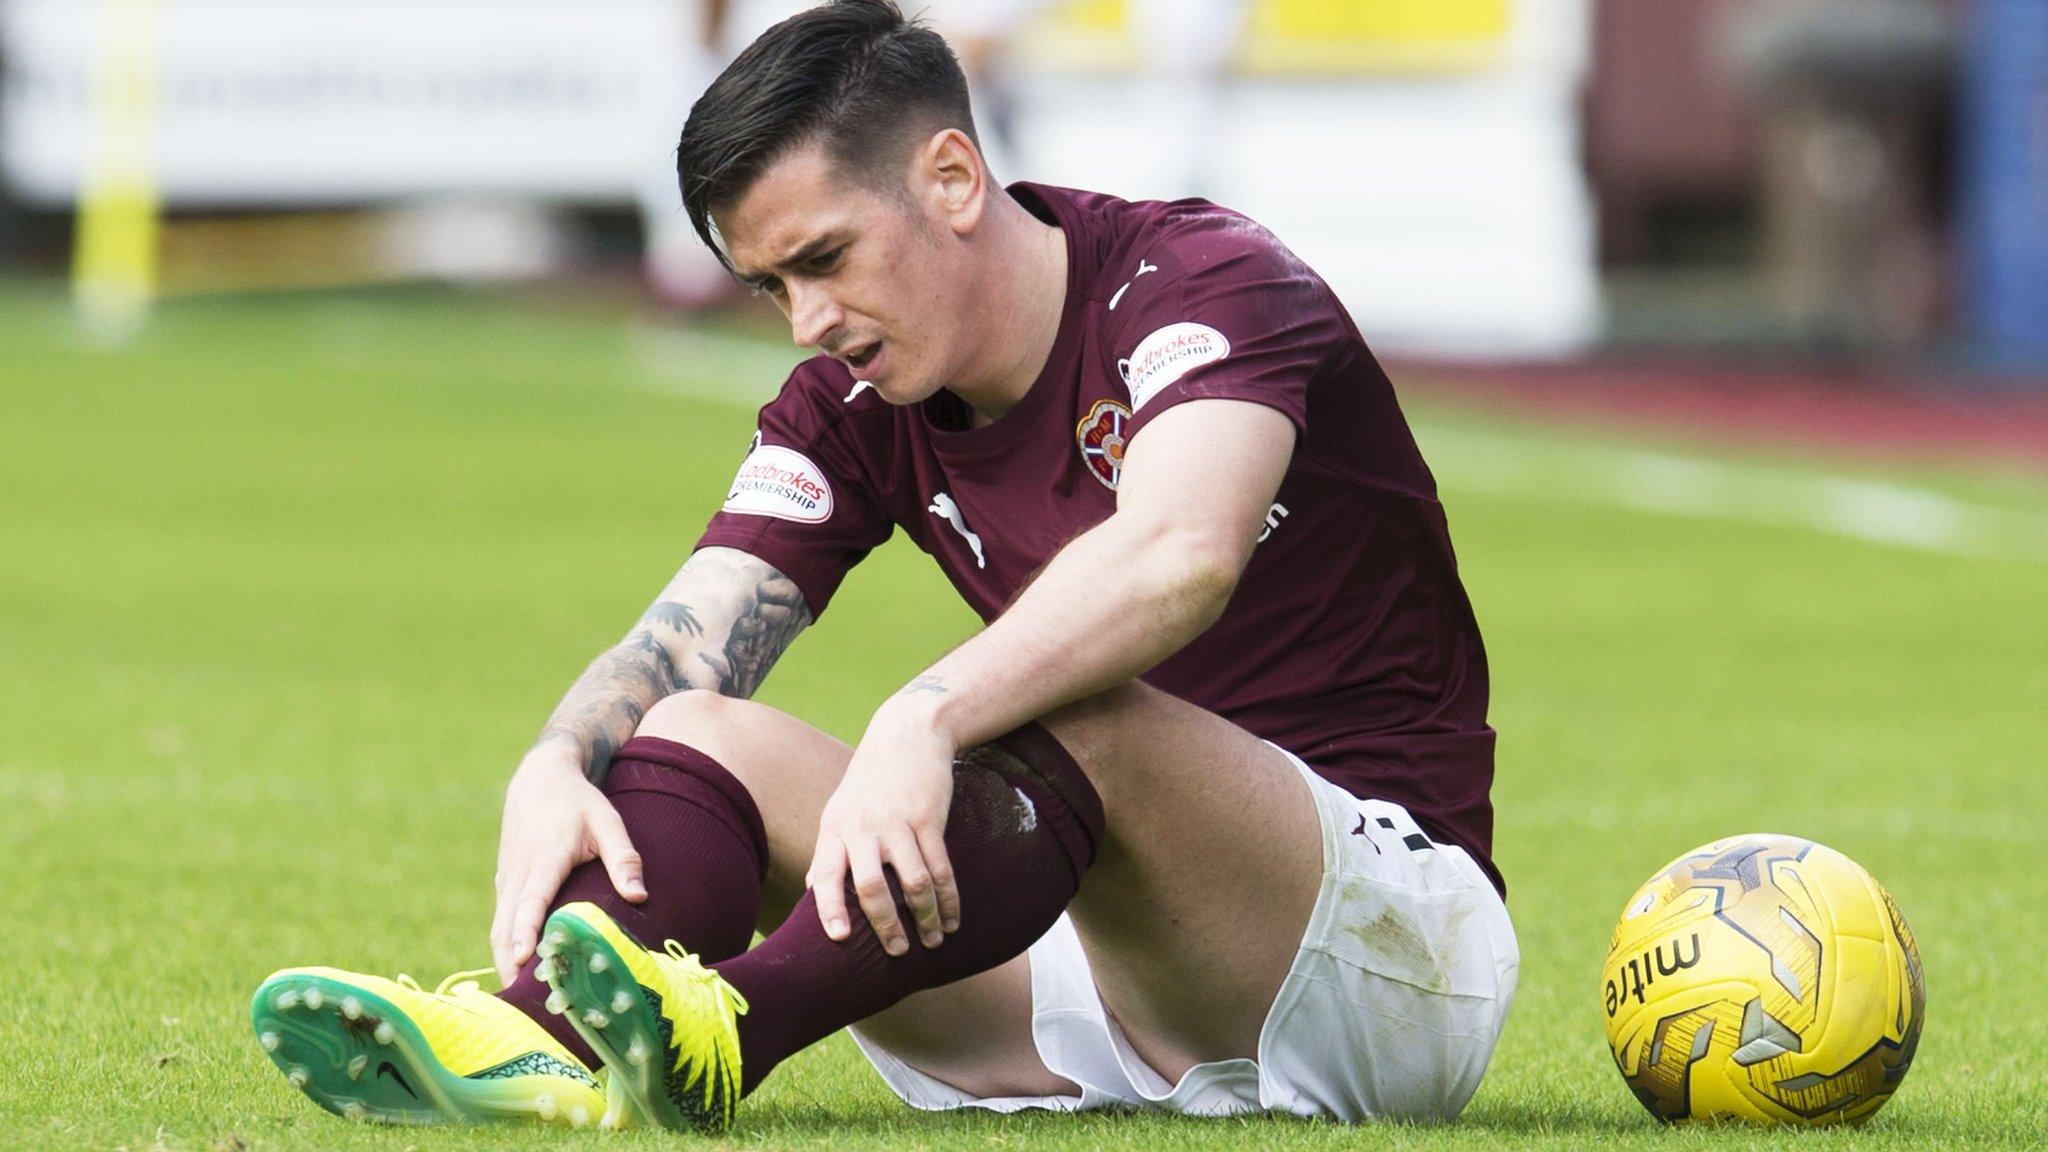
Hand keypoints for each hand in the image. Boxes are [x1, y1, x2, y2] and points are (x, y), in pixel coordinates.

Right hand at [491, 749, 645, 985]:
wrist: (540, 779)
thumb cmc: (579, 803)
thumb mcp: (608, 822)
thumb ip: (624, 858)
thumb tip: (640, 896)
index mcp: (545, 858)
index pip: (531, 901)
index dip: (525, 931)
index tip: (521, 959)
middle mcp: (519, 872)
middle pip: (506, 925)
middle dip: (510, 962)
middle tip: (521, 1001)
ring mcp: (507, 879)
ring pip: (498, 928)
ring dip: (504, 960)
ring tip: (518, 999)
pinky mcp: (504, 884)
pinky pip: (500, 922)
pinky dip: (504, 948)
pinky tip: (517, 974)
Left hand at [808, 712, 960, 955]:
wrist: (907, 734)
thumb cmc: (869, 782)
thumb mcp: (839, 812)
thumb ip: (827, 852)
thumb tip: (811, 892)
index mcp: (835, 830)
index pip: (826, 876)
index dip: (829, 909)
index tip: (840, 938)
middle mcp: (864, 829)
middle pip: (873, 887)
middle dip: (886, 926)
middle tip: (897, 952)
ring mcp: (898, 823)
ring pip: (913, 883)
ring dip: (926, 917)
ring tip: (934, 940)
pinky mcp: (929, 818)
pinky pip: (941, 867)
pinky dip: (949, 898)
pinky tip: (954, 917)